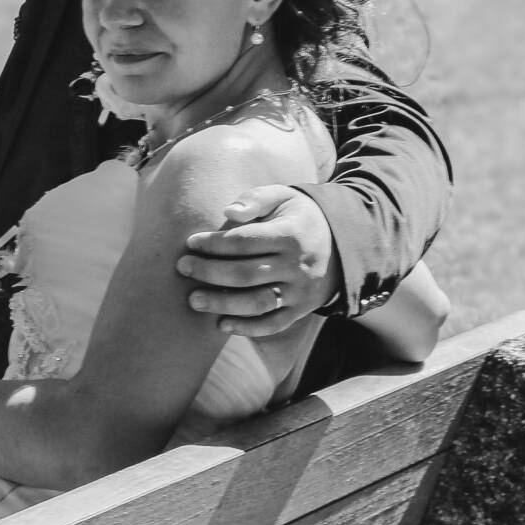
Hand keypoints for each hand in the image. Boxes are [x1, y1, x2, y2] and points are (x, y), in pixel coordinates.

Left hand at [179, 184, 335, 339]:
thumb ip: (256, 198)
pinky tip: (221, 324)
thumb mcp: (284, 196)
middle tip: (182, 268)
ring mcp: (299, 291)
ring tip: (194, 300)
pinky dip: (247, 328)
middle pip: (245, 274)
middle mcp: (296, 266)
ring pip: (256, 303)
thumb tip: (228, 212)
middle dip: (209, 272)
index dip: (214, 243)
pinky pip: (273, 324)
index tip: (191, 243)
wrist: (341, 244)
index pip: (244, 241)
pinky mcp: (300, 310)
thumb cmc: (299, 217)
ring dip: (222, 304)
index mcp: (290, 235)